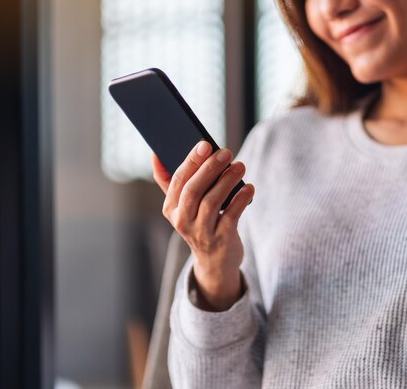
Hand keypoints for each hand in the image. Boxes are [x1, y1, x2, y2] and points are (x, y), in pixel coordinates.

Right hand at [152, 141, 254, 310]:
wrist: (214, 262)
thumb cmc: (200, 223)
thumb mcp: (182, 206)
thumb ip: (170, 182)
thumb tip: (156, 154)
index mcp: (170, 208)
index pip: (178, 181)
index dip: (191, 161)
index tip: (205, 144)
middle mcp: (182, 221)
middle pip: (193, 191)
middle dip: (210, 168)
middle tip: (226, 152)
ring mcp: (201, 233)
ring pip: (212, 202)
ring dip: (227, 181)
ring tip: (240, 166)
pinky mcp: (221, 240)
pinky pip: (231, 216)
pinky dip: (241, 199)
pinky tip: (249, 187)